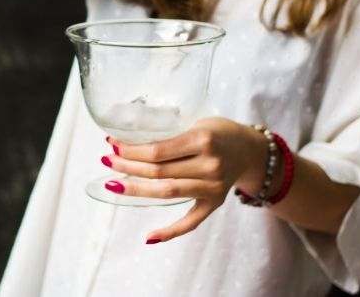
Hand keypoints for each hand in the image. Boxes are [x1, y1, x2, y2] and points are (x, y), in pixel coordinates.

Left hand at [104, 117, 268, 242]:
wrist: (252, 151)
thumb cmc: (220, 132)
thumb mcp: (198, 122)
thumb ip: (172, 131)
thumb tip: (130, 138)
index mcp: (202, 140)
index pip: (158, 150)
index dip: (131, 150)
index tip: (113, 144)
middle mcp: (209, 165)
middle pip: (159, 171)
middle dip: (128, 166)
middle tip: (107, 161)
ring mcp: (212, 188)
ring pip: (167, 193)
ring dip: (136, 189)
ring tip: (114, 184)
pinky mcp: (214, 204)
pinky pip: (190, 222)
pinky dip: (170, 232)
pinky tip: (149, 236)